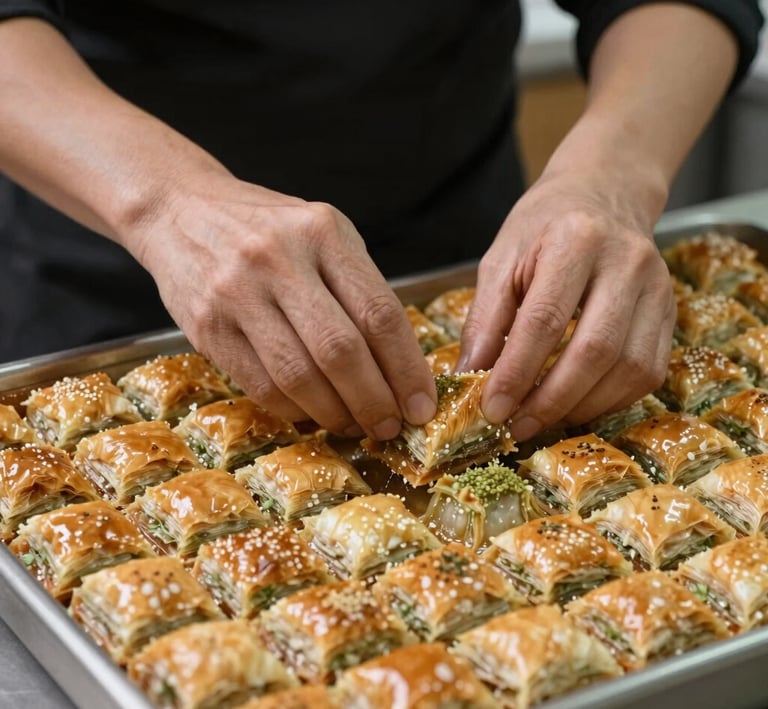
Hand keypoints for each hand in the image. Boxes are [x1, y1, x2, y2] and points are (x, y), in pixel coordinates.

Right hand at [130, 171, 436, 438]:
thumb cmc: (267, 229)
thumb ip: (358, 288)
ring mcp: (237, 293)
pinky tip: (312, 414)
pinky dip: (295, 411)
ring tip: (354, 426)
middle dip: (374, 401)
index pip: (379, 313)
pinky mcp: (207, 327)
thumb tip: (398, 369)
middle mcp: (279, 259)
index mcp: (323, 232)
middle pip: (341, 351)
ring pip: (300, 377)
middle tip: (390, 426)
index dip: (407, 369)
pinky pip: (261, 386)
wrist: (179, 210)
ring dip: (336, 414)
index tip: (423, 404)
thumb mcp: (321, 235)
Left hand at [456, 169, 674, 439]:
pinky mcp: (670, 312)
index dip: (517, 372)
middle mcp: (626, 262)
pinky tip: (575, 405)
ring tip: (540, 419)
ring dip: (580, 407)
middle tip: (516, 426)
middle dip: (551, 400)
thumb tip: (468, 377)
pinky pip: (646, 374)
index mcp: (574, 240)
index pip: (545, 319)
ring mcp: (657, 288)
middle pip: (595, 350)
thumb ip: (484, 320)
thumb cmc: (543, 227)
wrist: (602, 194)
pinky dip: (608, 401)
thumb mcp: (501, 260)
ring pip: (628, 369)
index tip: (492, 409)